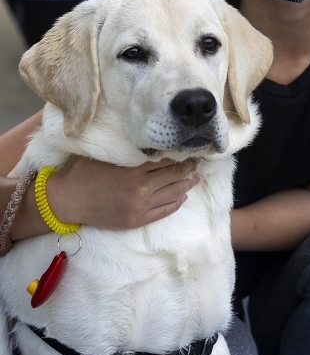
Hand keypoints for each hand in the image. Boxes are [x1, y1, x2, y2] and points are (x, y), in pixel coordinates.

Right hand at [46, 156, 198, 229]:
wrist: (66, 201)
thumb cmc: (81, 172)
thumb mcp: (105, 153)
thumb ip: (126, 146)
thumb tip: (145, 134)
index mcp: (134, 168)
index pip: (166, 159)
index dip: (180, 153)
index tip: (189, 147)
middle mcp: (141, 188)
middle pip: (174, 175)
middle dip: (188, 168)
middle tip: (198, 161)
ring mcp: (140, 206)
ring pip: (172, 193)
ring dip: (187, 184)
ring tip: (196, 177)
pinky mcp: (135, 220)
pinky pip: (163, 211)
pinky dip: (176, 203)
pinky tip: (182, 197)